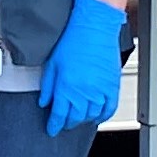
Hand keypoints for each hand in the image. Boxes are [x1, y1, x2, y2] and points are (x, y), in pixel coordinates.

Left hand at [39, 0, 125, 136]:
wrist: (94, 27)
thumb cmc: (73, 40)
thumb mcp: (53, 63)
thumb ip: (48, 86)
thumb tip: (44, 102)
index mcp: (67, 87)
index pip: (59, 114)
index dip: (54, 125)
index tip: (52, 129)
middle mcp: (84, 92)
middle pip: (76, 117)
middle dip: (68, 123)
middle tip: (64, 123)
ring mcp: (100, 91)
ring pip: (92, 115)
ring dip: (84, 120)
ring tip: (78, 119)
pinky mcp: (113, 87)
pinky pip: (109, 109)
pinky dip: (103, 116)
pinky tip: (97, 117)